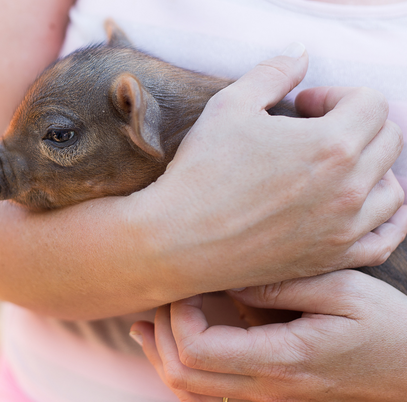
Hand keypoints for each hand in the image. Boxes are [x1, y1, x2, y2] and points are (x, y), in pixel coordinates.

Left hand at [131, 270, 406, 401]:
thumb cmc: (386, 325)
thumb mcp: (342, 292)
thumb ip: (282, 286)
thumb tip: (230, 276)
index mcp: (280, 360)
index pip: (196, 350)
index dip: (177, 316)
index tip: (186, 282)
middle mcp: (264, 387)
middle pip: (181, 373)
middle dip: (161, 331)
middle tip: (168, 292)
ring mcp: (264, 394)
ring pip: (188, 388)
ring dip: (161, 352)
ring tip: (149, 318)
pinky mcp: (267, 389)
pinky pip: (207, 389)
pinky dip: (180, 365)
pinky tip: (168, 341)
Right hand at [132, 47, 405, 293]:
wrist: (180, 239)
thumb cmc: (202, 173)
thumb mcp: (230, 106)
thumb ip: (273, 73)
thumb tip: (300, 53)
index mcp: (331, 145)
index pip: (370, 103)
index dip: (336, 94)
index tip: (304, 104)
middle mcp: (348, 189)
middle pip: (388, 140)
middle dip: (357, 124)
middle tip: (319, 128)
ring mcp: (344, 229)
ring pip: (393, 190)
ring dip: (373, 168)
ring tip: (338, 167)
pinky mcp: (331, 259)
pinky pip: (385, 240)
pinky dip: (386, 219)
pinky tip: (363, 206)